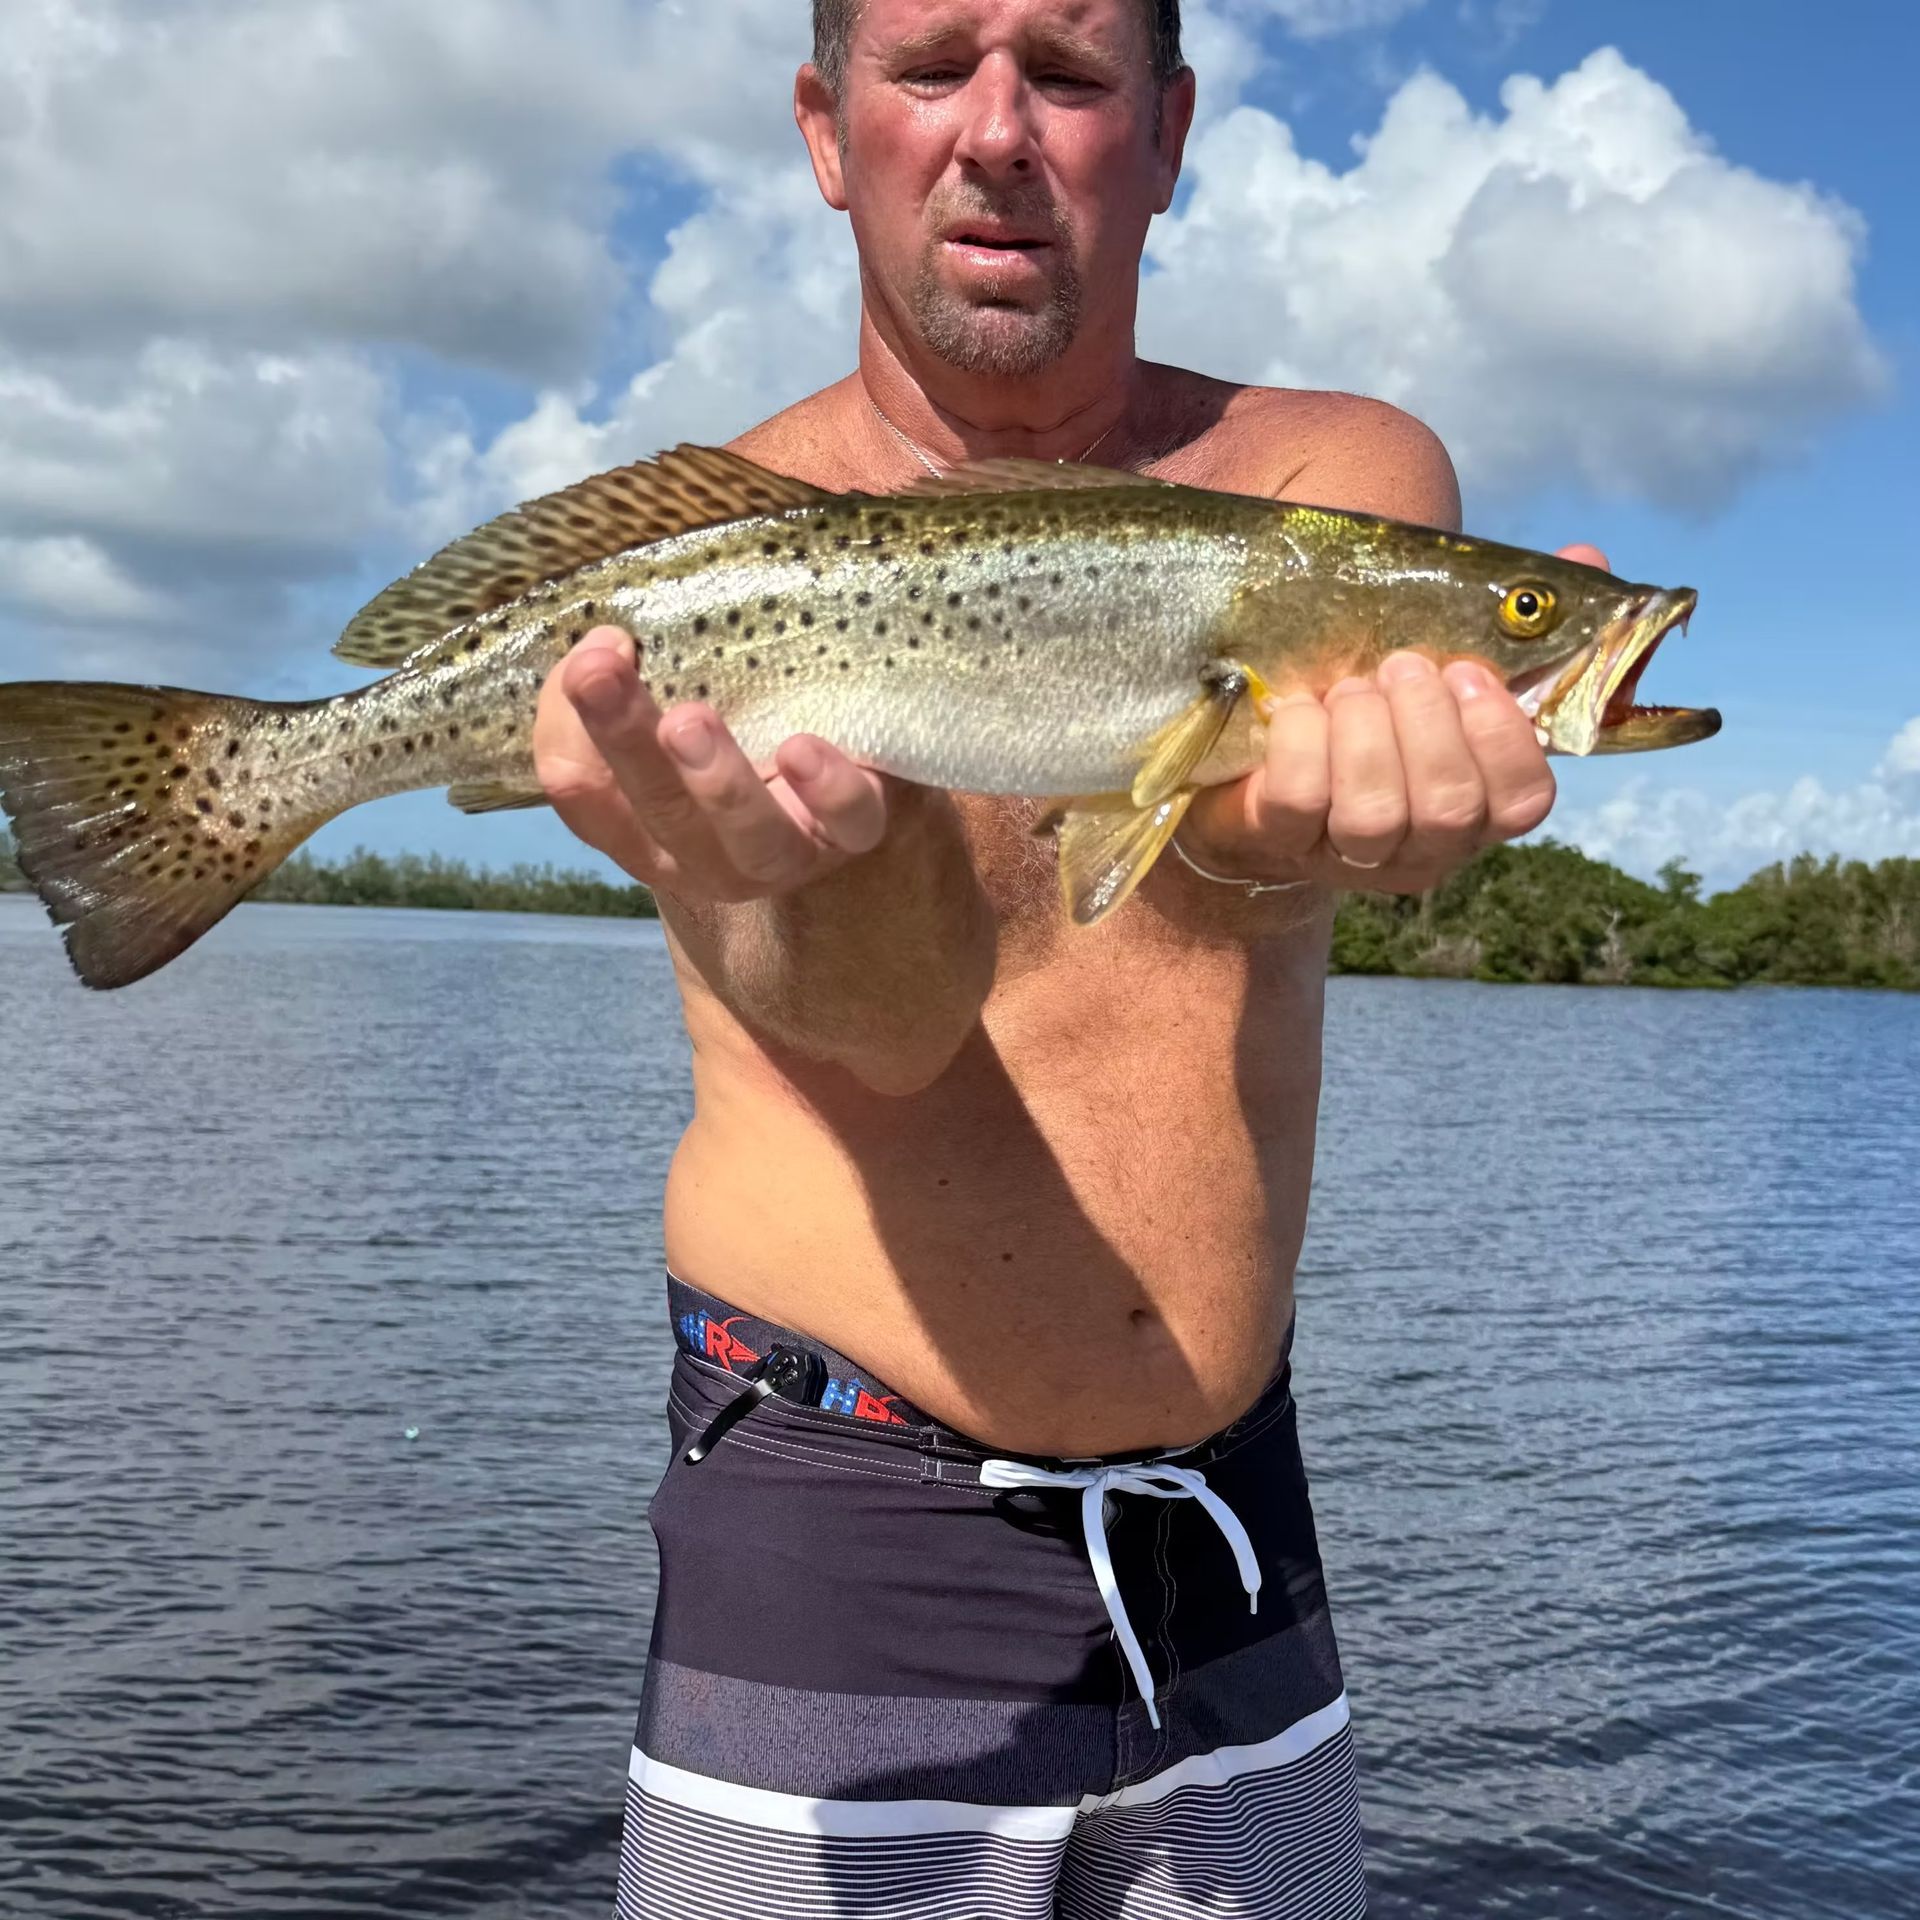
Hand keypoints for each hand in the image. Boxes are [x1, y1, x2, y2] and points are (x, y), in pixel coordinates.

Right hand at [533, 627, 888, 902]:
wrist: (844, 756)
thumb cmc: (735, 725)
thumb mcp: (667, 698)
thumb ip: (618, 681)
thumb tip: (601, 645)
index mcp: (647, 827)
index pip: (587, 795)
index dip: (572, 733)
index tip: (590, 659)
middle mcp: (708, 856)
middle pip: (662, 815)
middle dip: (625, 742)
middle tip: (600, 674)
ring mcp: (785, 852)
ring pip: (748, 841)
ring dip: (715, 783)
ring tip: (688, 720)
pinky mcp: (855, 830)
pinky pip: (846, 823)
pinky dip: (826, 791)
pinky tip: (801, 750)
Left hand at [1183, 544, 1608, 895]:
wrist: (1261, 764)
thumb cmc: (1369, 711)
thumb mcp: (1439, 669)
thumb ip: (1513, 621)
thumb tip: (1587, 558)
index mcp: (1478, 807)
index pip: (1524, 799)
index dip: (1501, 736)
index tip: (1466, 671)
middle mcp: (1423, 847)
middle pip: (1448, 806)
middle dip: (1425, 723)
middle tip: (1399, 666)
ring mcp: (1351, 855)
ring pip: (1374, 812)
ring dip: (1364, 733)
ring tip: (1349, 688)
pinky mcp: (1282, 843)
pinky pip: (1299, 801)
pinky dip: (1300, 743)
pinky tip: (1298, 709)